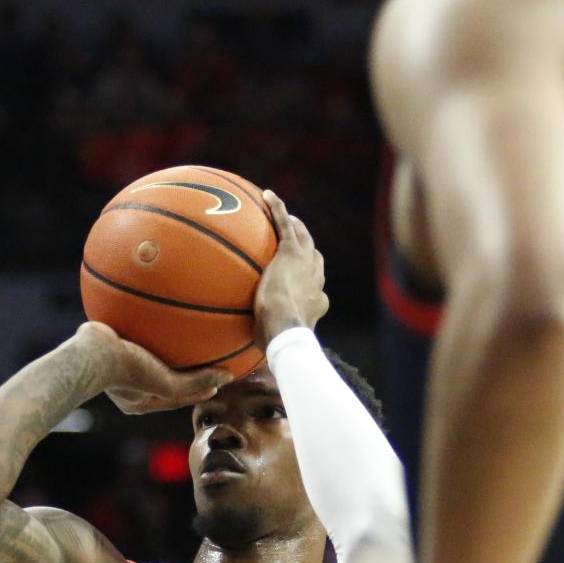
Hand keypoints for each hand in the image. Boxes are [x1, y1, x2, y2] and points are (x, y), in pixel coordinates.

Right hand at [74, 322, 226, 414]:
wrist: (91, 352)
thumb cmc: (127, 373)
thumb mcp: (166, 384)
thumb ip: (194, 383)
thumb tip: (227, 377)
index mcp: (137, 402)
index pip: (175, 397)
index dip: (198, 390)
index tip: (218, 381)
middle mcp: (126, 385)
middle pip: (161, 376)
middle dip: (180, 369)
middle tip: (201, 359)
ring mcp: (116, 363)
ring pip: (147, 354)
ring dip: (163, 345)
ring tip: (179, 332)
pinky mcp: (110, 341)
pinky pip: (135, 331)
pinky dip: (149, 324)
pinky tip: (158, 308)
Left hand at [253, 190, 330, 342]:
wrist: (285, 330)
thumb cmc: (278, 344)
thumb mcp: (274, 346)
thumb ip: (268, 347)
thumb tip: (246, 367)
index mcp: (317, 303)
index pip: (315, 288)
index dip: (308, 283)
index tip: (300, 283)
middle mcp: (317, 280)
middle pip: (315, 259)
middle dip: (308, 250)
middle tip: (296, 242)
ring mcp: (306, 264)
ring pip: (304, 238)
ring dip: (296, 227)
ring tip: (286, 217)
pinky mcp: (291, 252)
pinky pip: (284, 224)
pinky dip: (277, 209)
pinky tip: (266, 195)